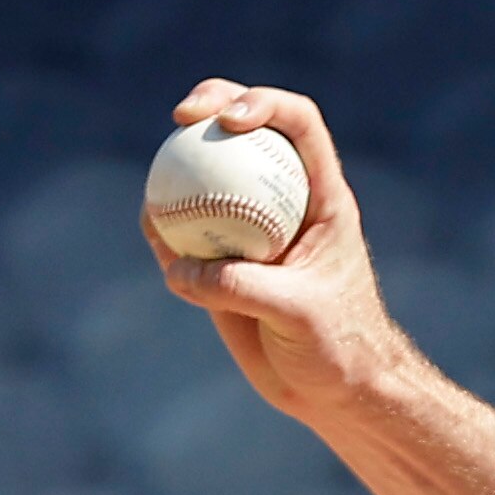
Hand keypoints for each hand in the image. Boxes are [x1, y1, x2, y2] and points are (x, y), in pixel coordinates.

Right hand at [148, 82, 421, 425]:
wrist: (334, 391)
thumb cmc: (339, 347)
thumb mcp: (298, 314)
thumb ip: (241, 287)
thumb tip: (180, 267)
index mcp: (321, 196)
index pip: (298, 125)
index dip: (264, 103)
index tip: (229, 117)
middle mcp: (284, 200)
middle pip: (246, 131)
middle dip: (212, 102)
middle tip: (182, 116)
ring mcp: (248, 228)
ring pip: (204, 178)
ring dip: (176, 170)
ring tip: (159, 192)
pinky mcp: (220, 261)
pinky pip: (181, 233)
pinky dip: (164, 230)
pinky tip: (156, 237)